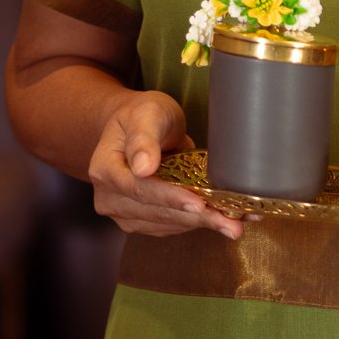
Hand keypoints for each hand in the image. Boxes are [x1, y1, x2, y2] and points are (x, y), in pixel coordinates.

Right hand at [89, 91, 241, 240]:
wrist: (135, 125)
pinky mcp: (141, 220)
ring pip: (166, 223)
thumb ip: (144, 137)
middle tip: (230, 223)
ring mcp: (123, 212)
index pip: (139, 189)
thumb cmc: (141, 115)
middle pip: (155, 211)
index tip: (198, 203)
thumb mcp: (146, 113)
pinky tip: (222, 219)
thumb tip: (144, 168)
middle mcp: (108, 197)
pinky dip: (197, 222)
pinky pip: (170, 225)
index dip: (170, 197)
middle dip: (196, 217)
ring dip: (202, 224)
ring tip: (233, 223)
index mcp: (104, 168)